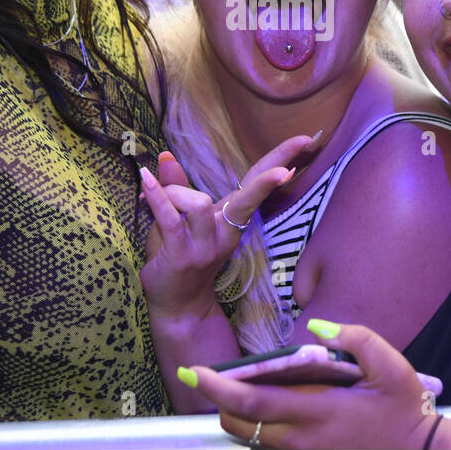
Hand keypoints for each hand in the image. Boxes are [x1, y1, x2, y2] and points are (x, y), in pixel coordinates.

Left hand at [139, 136, 312, 318]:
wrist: (178, 308)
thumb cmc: (179, 259)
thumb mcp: (179, 219)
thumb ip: (176, 186)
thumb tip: (167, 156)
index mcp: (230, 220)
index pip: (256, 186)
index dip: (279, 161)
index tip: (305, 141)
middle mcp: (225, 232)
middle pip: (249, 196)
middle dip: (269, 178)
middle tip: (291, 163)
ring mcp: (206, 246)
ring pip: (198, 203)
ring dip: (173, 191)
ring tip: (154, 190)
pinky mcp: (182, 255)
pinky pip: (170, 219)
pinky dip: (156, 197)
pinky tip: (146, 180)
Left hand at [181, 320, 438, 449]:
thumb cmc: (404, 407)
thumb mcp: (390, 363)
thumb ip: (354, 338)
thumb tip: (318, 328)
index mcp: (318, 411)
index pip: (251, 402)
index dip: (216, 389)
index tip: (195, 372)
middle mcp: (303, 439)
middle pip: (240, 425)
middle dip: (218, 403)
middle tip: (213, 379)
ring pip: (251, 439)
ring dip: (237, 416)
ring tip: (238, 390)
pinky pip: (270, 447)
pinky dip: (259, 428)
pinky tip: (271, 407)